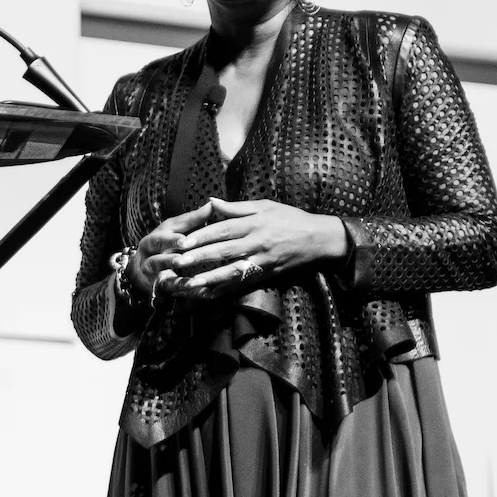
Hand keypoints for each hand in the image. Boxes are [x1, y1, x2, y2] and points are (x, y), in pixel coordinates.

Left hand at [141, 197, 347, 297]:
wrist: (319, 239)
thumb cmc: (291, 218)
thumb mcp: (265, 206)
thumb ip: (236, 207)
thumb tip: (211, 202)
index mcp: (254, 223)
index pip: (223, 229)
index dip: (202, 235)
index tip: (183, 241)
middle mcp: (256, 242)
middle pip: (223, 251)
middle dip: (199, 258)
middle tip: (177, 263)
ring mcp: (261, 260)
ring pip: (231, 270)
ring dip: (209, 278)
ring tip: (189, 284)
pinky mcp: (265, 273)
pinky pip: (243, 283)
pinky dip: (226, 290)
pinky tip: (210, 295)